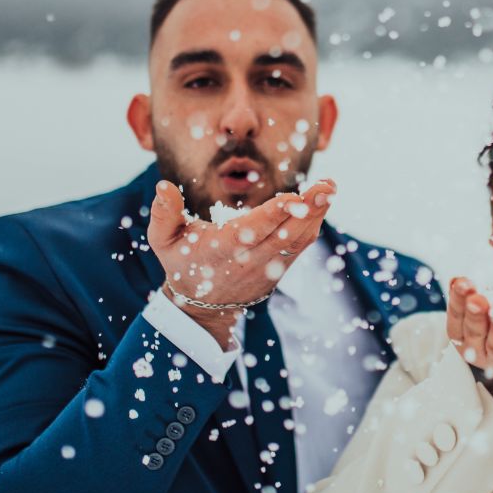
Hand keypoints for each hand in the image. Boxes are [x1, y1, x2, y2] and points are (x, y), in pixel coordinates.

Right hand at [148, 178, 335, 337]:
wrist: (201, 306)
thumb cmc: (182, 262)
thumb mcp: (164, 240)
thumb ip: (163, 213)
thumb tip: (162, 186)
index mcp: (223, 248)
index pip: (253, 230)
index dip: (275, 214)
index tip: (294, 197)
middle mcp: (250, 259)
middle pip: (285, 234)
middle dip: (308, 209)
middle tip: (328, 186)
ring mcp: (268, 266)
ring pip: (298, 241)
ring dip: (316, 215)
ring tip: (330, 189)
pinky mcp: (279, 269)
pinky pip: (299, 247)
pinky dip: (313, 226)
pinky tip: (321, 205)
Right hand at [445, 278, 492, 381]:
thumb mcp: (484, 304)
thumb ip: (469, 294)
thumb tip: (457, 280)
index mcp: (464, 335)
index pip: (457, 317)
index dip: (458, 300)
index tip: (462, 283)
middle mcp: (481, 349)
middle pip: (475, 333)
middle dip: (475, 315)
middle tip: (478, 300)